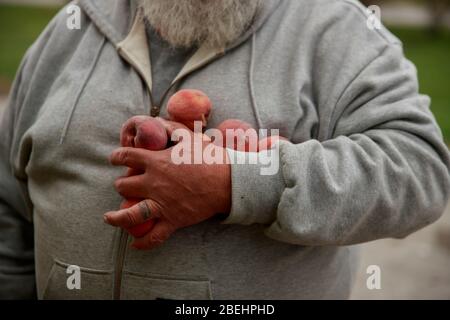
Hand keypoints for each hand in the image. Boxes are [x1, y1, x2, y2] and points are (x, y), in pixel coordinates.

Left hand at [104, 119, 230, 249]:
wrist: (227, 181)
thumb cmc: (210, 158)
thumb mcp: (189, 138)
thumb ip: (171, 130)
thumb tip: (159, 121)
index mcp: (156, 161)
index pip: (126, 157)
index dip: (116, 157)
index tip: (114, 158)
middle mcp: (153, 183)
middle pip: (124, 186)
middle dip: (121, 185)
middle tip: (124, 185)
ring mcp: (161, 203)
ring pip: (129, 214)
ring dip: (116, 216)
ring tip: (108, 217)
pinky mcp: (172, 219)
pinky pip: (154, 236)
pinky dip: (143, 242)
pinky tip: (134, 244)